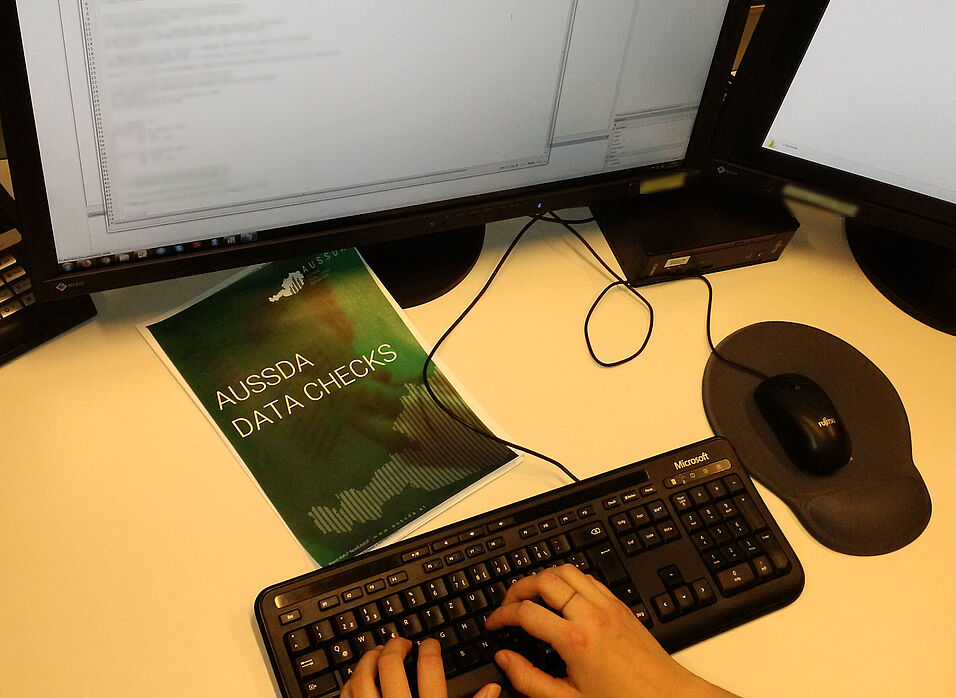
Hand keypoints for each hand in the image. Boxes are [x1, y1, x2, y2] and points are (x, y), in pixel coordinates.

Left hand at [342, 637, 499, 697]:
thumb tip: (493, 687)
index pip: (429, 667)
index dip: (429, 648)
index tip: (429, 644)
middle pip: (390, 665)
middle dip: (396, 646)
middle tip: (401, 643)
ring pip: (362, 678)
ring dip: (368, 660)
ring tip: (377, 654)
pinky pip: (345, 697)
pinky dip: (350, 683)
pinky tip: (358, 679)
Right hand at [484, 564, 736, 697]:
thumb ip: (530, 680)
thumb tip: (504, 660)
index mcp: (574, 639)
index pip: (525, 612)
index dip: (501, 615)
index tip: (494, 623)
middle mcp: (590, 614)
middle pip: (543, 580)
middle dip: (517, 588)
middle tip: (507, 604)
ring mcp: (607, 605)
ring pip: (565, 571)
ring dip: (542, 578)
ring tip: (530, 595)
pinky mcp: (620, 604)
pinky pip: (587, 577)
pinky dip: (568, 579)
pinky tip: (562, 596)